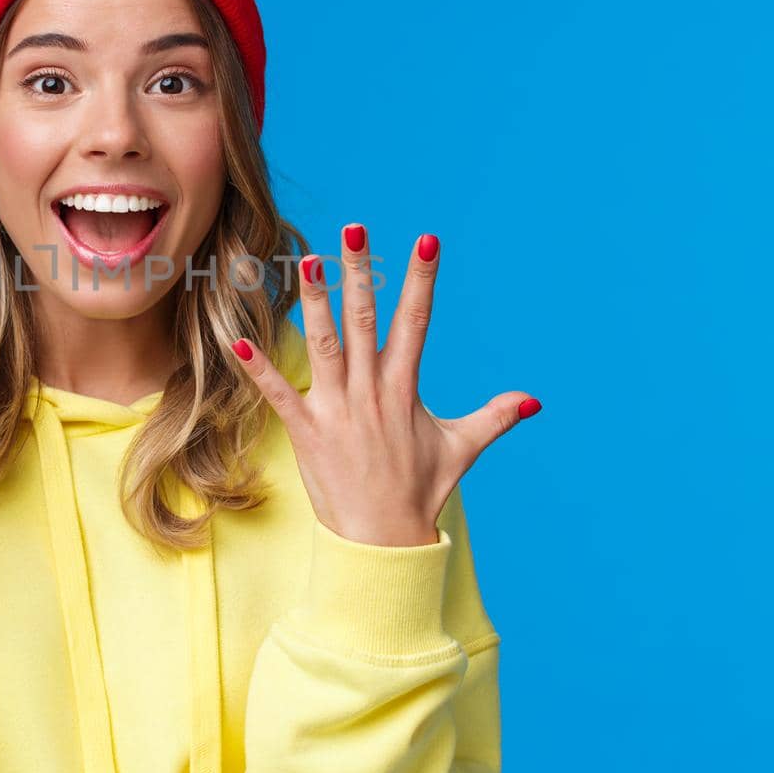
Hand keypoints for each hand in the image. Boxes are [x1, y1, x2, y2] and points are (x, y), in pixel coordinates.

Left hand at [230, 224, 539, 546]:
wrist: (385, 541)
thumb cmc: (421, 491)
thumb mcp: (462, 449)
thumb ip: (494, 417)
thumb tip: (534, 401)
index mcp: (405, 388)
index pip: (416, 322)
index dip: (421, 280)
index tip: (426, 241)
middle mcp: (372, 392)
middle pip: (365, 321)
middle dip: (361, 273)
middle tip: (354, 230)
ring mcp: (338, 411)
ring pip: (324, 346)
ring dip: (314, 303)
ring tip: (306, 262)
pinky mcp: (308, 432)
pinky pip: (279, 394)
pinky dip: (259, 368)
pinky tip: (239, 339)